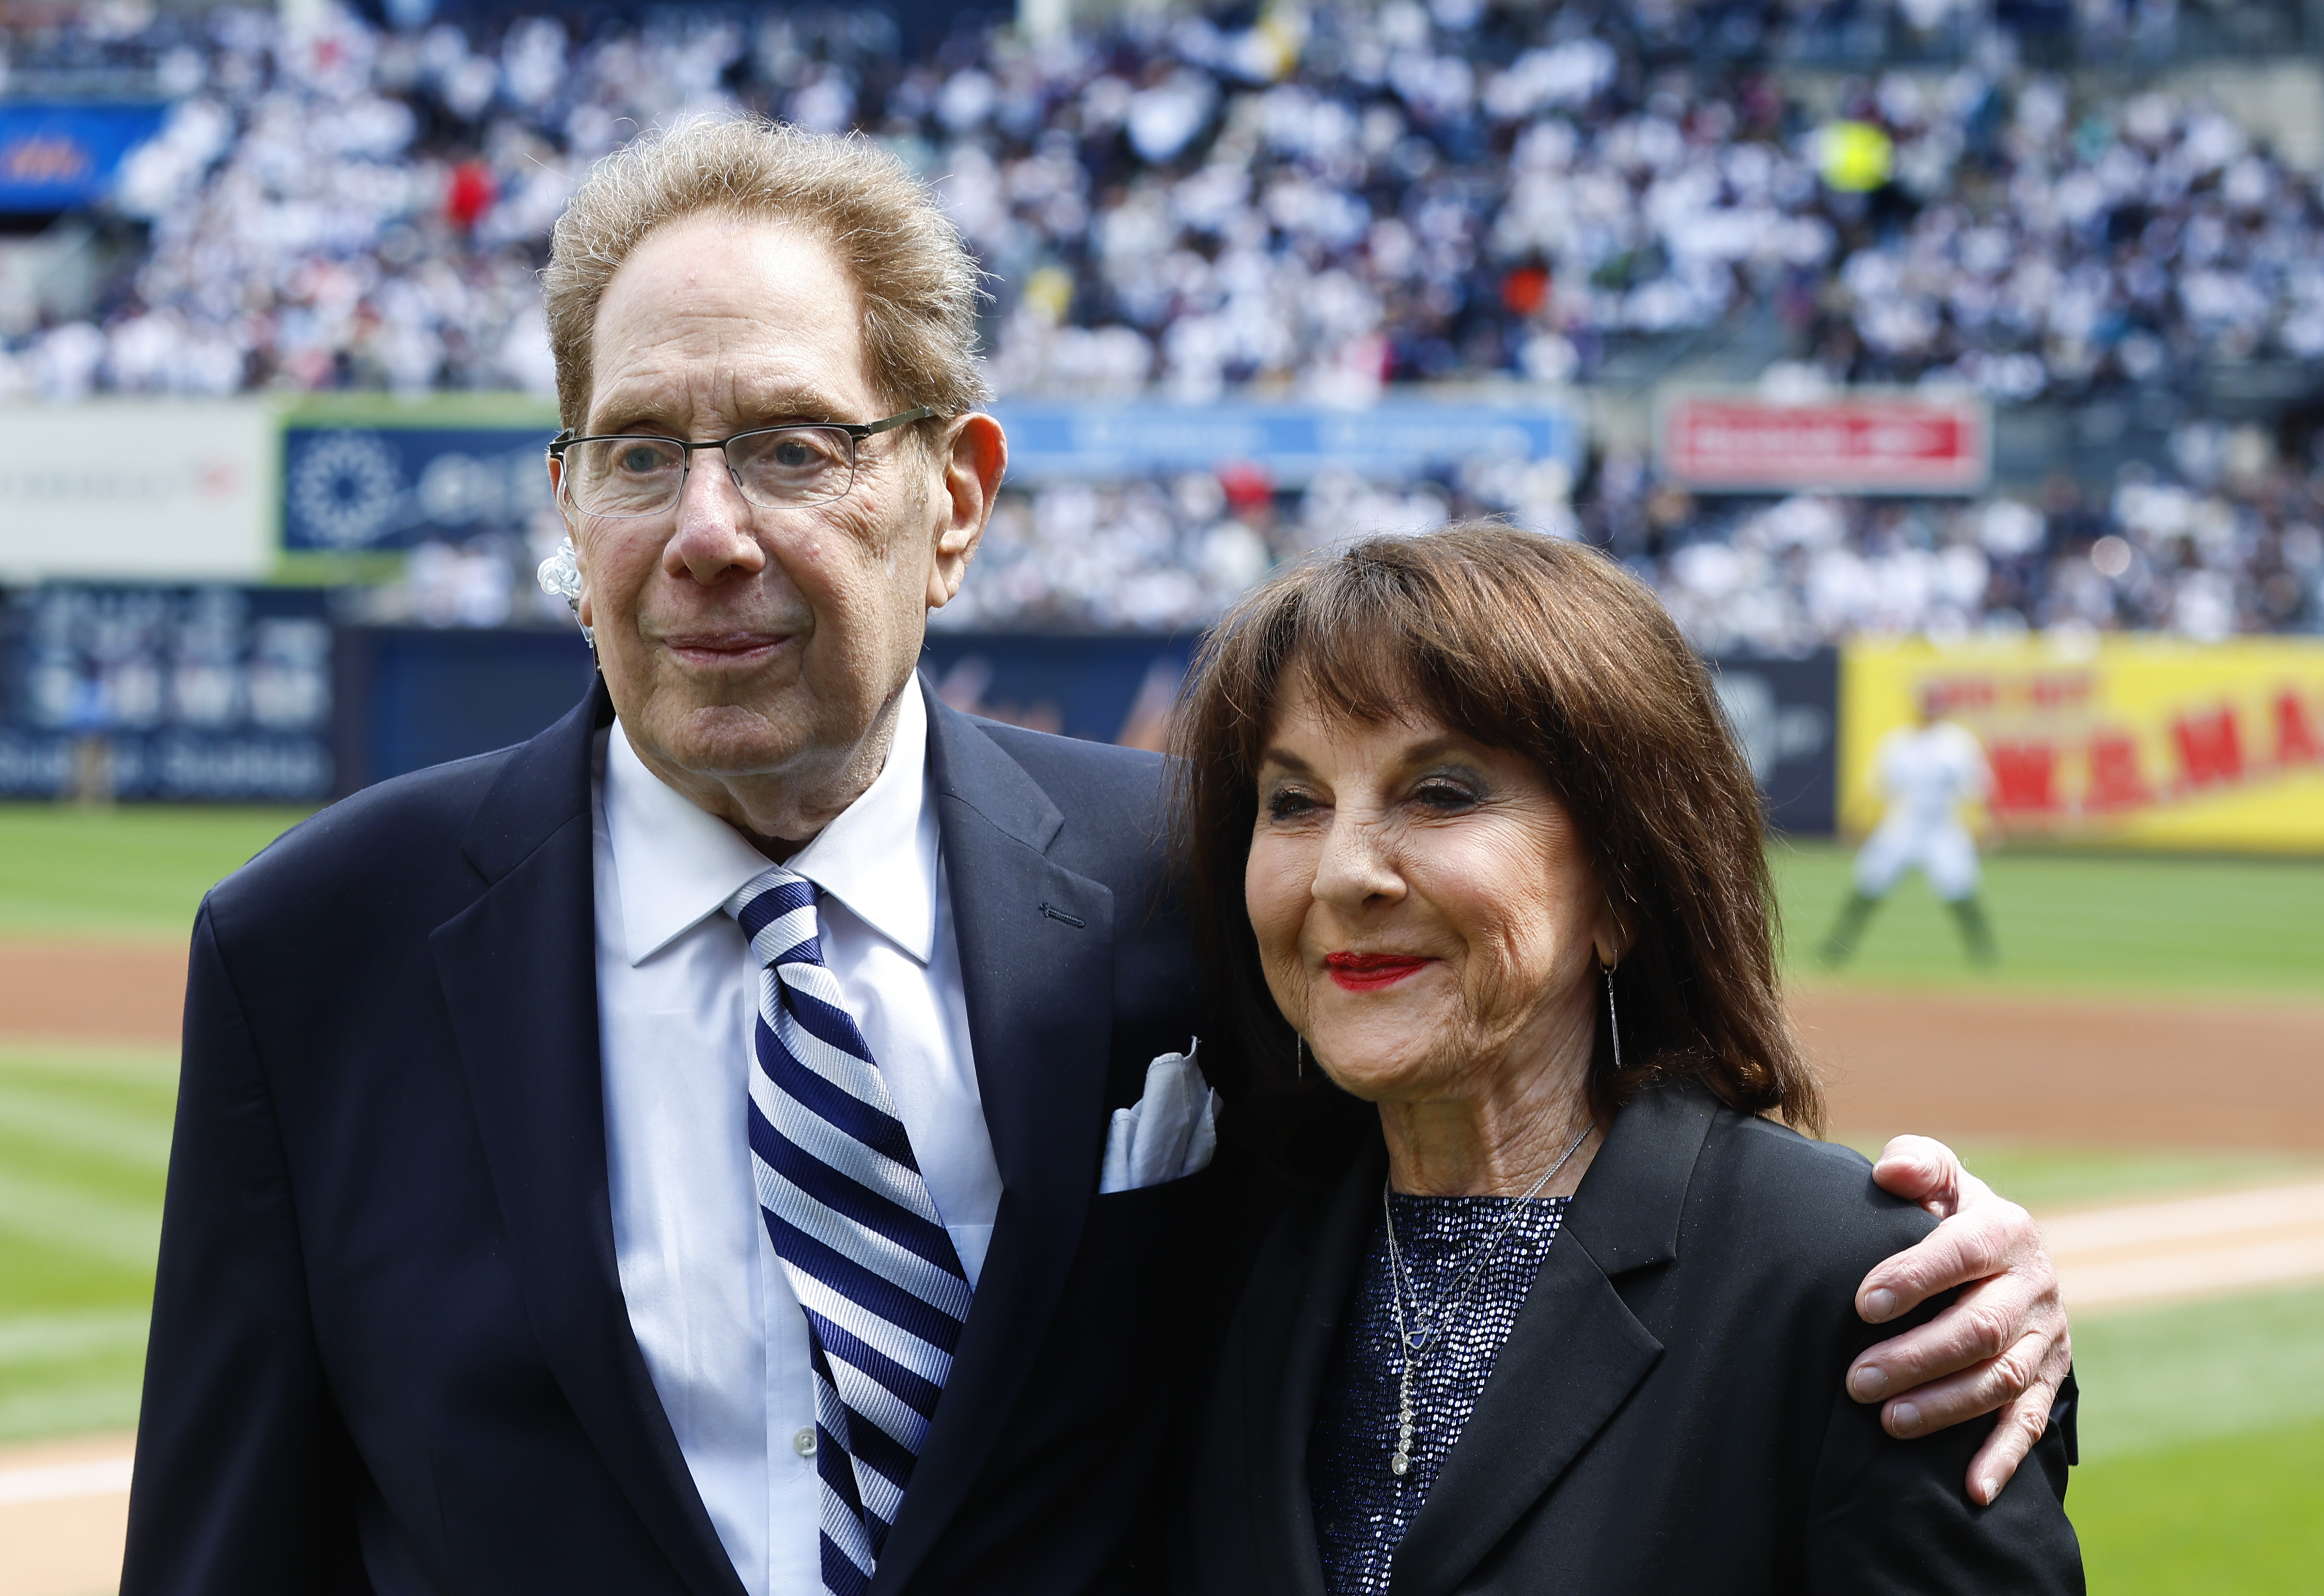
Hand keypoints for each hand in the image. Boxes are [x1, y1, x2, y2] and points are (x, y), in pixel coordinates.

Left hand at [1849, 1135, 2069, 1505]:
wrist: (2003, 1257)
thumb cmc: (1945, 1213)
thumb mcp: (1937, 1179)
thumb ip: (1917, 1164)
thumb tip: (1890, 1171)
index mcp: (2005, 1230)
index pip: (1961, 1254)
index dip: (1913, 1279)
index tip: (1862, 1305)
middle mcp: (2034, 1285)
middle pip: (1979, 1329)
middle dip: (1916, 1358)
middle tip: (1856, 1381)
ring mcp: (2046, 1337)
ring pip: (2001, 1380)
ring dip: (1945, 1406)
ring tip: (1888, 1421)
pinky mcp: (2049, 1380)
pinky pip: (2028, 1423)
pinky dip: (2001, 1458)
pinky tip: (1971, 1490)